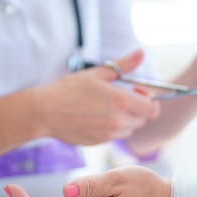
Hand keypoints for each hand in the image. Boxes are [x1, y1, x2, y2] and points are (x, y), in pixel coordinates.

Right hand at [34, 49, 160, 144]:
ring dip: (124, 119)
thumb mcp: (98, 73)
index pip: (152, 109)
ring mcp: (109, 134)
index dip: (150, 101)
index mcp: (121, 101)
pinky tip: (95, 117)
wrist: (44, 112)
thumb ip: (124, 65)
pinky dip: (111, 128)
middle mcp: (118, 120)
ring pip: (129, 129)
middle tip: (119, 98)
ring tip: (104, 107)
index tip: (139, 93)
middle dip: (137, 109)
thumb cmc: (68, 89)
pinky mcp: (99, 143)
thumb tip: (141, 53)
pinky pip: (114, 136)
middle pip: (142, 119)